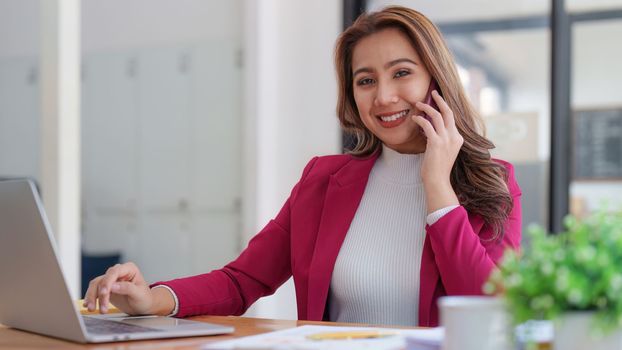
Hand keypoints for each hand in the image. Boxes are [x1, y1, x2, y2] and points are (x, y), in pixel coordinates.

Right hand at [83, 262, 159, 314]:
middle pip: (103, 279)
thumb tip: (113, 286)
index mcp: (129, 269)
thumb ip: (127, 288)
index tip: (105, 293)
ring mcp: (111, 280)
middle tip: (101, 308)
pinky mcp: (105, 288)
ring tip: (92, 309)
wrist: (143, 306)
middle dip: (100, 294)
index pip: (115, 272)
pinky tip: (88, 305)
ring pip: (96, 285)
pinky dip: (90, 298)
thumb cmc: (144, 298)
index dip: (108, 281)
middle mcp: (118, 272)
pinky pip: (94, 291)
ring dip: (92, 297)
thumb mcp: (139, 294)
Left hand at [411, 90, 462, 211]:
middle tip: (432, 92)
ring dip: (427, 108)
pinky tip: (414, 118)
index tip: (436, 101)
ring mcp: (446, 140)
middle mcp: (454, 137)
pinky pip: (427, 125)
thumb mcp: (443, 151)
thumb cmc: (437, 168)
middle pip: (449, 112)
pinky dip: (420, 119)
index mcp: (458, 139)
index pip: (452, 119)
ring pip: (438, 116)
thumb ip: (440, 139)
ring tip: (418, 104)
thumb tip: (429, 128)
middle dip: (440, 100)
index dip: (444, 108)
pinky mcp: (436, 143)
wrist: (437, 181)